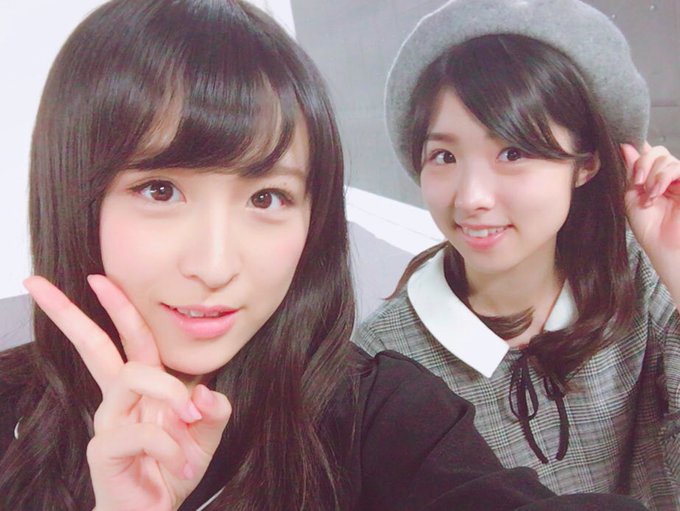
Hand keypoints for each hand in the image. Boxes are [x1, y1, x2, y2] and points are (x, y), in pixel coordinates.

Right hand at [24, 275, 231, 510]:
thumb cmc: (175, 470)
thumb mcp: (205, 436)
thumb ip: (213, 411)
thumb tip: (204, 392)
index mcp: (142, 388)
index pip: (129, 338)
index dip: (117, 307)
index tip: (97, 278)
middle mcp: (120, 399)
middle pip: (94, 345)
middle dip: (71, 312)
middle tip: (38, 284)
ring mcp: (109, 422)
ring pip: (134, 376)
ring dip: (171, 393)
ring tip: (190, 423)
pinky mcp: (104, 450)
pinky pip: (142, 431)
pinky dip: (171, 445)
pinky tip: (182, 463)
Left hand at [622, 142, 679, 304]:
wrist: (664, 247)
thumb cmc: (649, 228)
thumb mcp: (632, 197)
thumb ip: (631, 172)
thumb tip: (625, 146)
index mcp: (652, 178)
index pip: (646, 154)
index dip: (636, 152)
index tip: (622, 153)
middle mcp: (667, 176)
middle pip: (656, 151)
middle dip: (642, 164)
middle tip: (636, 184)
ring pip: (665, 158)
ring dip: (652, 175)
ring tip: (649, 196)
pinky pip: (677, 167)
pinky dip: (663, 177)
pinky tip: (657, 192)